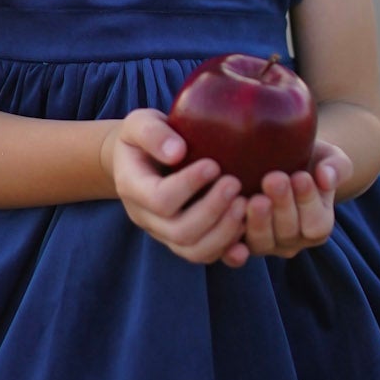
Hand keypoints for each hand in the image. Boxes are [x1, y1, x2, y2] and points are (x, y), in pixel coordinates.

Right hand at [100, 109, 251, 267]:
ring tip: (245, 204)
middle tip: (235, 184)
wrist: (139, 159)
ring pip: (194, 251)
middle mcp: (146, 217)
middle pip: (180, 231)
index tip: (213, 164)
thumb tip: (177, 152)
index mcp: (132, 187)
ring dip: (224, 232)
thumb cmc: (144, 137)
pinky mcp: (183, 241)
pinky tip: (247, 227)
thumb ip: (152, 133)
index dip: (189, 186)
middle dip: (212, 211)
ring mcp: (164, 233)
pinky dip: (229, 248)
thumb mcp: (138, 123)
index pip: (160, 199)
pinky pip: (205, 255)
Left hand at [242, 138, 352, 259]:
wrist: (277, 160)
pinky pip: (235, 248)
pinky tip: (230, 219)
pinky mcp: (239, 241)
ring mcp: (265, 243)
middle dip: (282, 206)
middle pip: (289, 232)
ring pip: (262, 242)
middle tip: (274, 179)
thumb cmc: (308, 159)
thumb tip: (326, 177)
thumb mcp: (328, 158)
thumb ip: (336, 168)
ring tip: (255, 198)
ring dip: (259, 221)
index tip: (300, 177)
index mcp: (317, 225)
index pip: (316, 223)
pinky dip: (233, 241)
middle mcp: (292, 240)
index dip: (308, 201)